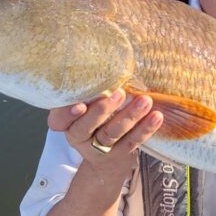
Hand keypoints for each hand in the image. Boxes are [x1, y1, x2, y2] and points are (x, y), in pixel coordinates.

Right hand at [47, 88, 163, 178]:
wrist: (105, 156)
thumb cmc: (93, 116)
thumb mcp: (83, 103)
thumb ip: (86, 90)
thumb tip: (103, 60)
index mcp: (66, 123)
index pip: (58, 121)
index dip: (67, 114)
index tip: (80, 105)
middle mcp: (79, 137)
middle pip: (86, 127)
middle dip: (103, 111)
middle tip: (119, 93)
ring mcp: (99, 148)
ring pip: (112, 134)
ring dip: (129, 116)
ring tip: (145, 101)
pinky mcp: (120, 154)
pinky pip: (132, 142)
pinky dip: (145, 129)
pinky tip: (156, 116)